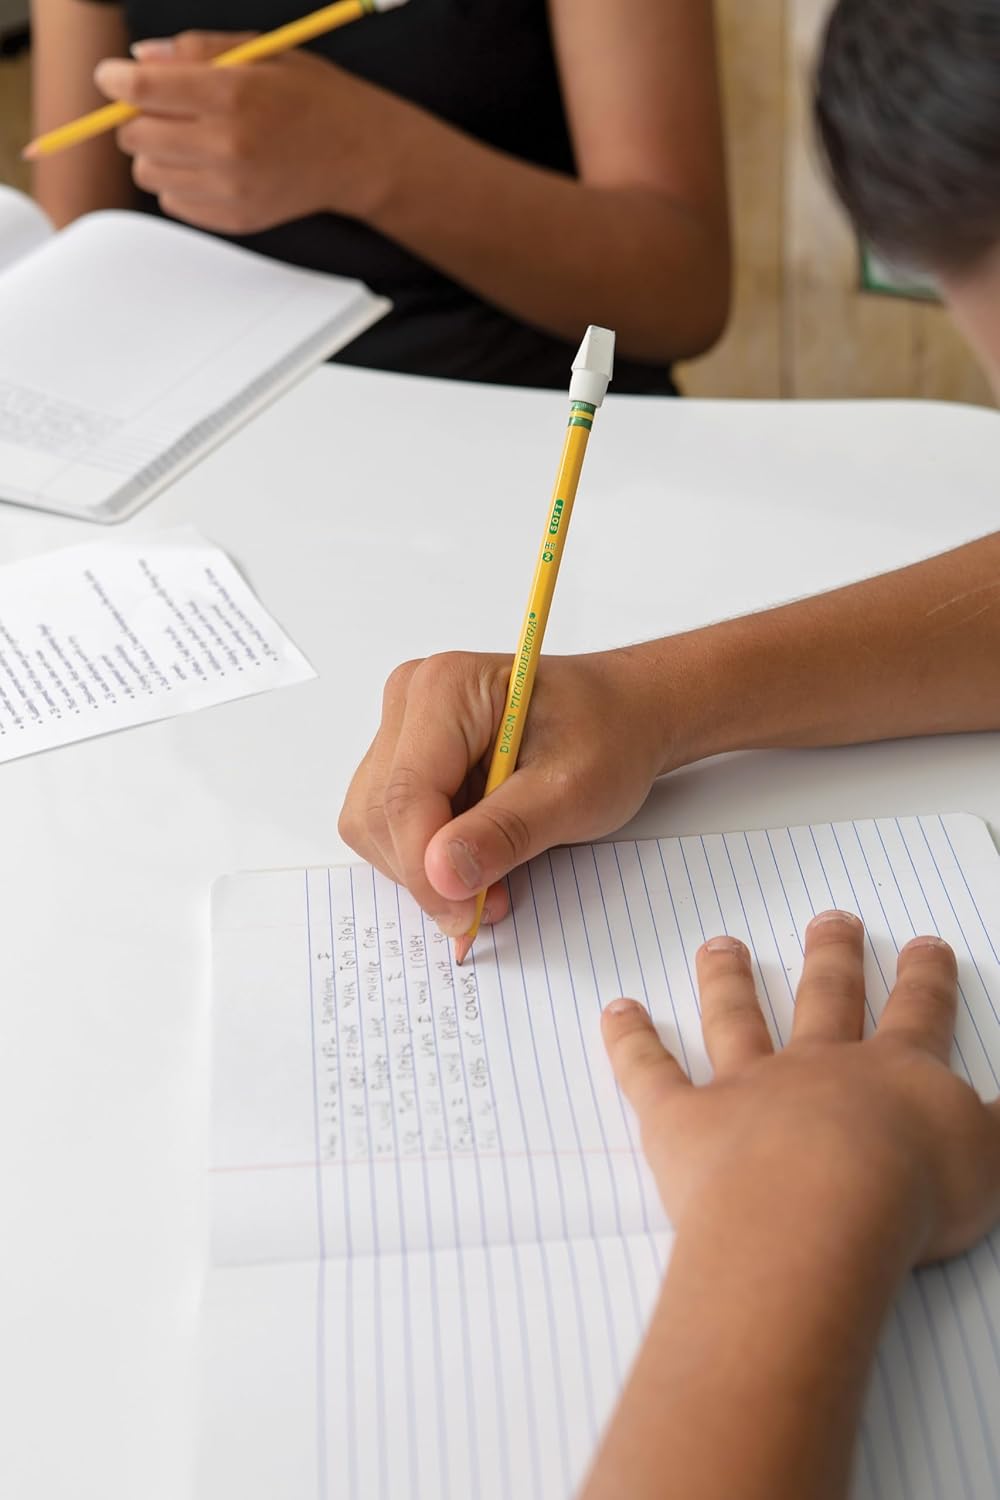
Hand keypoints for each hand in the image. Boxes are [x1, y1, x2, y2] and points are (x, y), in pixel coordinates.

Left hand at [94, 32, 408, 233]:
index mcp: (233, 96)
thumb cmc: (311, 97)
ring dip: (156, 153)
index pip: (142, 91)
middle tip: (162, 107)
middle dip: (137, 117)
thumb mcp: (259, 51)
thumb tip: (139, 60)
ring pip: (148, 173)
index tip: (112, 77)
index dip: (115, 80)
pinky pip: (173, 202)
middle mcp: (229, 147)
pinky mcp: (235, 220)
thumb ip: (195, 51)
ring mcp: (231, 190)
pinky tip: (208, 166)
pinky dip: (178, 182)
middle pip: (135, 136)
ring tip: (189, 138)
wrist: (359, 154)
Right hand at [339, 646, 675, 938]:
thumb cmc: (607, 736)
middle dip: (428, 872)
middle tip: (491, 902)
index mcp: (446, 688)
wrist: (623, 715)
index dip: (427, 868)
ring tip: (493, 876)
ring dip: (427, 867)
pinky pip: (390, 822)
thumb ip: (506, 832)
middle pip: (381, 813)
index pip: (405, 796)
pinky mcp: (405, 755)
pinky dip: (429, 854)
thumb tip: (442, 874)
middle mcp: (410, 698)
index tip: (465, 915)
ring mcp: (402, 726)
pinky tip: (477, 854)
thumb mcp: (572, 792)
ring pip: (376, 823)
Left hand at [603, 911, 999, 1263]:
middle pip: (826, 998)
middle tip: (830, 921)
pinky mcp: (684, 1120)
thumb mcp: (988, 1166)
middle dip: (832, 957)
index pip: (915, 1016)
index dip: (924, 982)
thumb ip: (994, 1134)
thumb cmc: (908, 1195)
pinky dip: (629, 1040)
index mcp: (892, 1074)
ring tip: (721, 946)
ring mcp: (746, 1087)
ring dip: (728, 980)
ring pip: (736, 1018)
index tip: (924, 949)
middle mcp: (817, 1068)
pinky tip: (617, 1011)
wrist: (821, 1211)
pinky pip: (650, 1072)